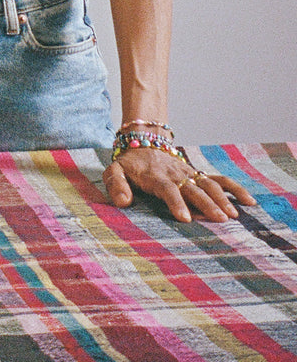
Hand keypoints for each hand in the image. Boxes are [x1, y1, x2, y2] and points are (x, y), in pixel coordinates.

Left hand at [103, 147, 256, 222]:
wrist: (143, 142)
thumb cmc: (128, 164)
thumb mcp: (114, 171)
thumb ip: (116, 185)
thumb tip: (123, 202)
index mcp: (156, 176)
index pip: (168, 189)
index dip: (176, 203)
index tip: (185, 218)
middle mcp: (176, 174)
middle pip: (193, 189)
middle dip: (206, 204)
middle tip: (219, 219)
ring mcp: (189, 174)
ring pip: (209, 184)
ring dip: (222, 198)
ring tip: (234, 215)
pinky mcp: (198, 174)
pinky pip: (219, 180)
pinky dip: (234, 189)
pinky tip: (249, 202)